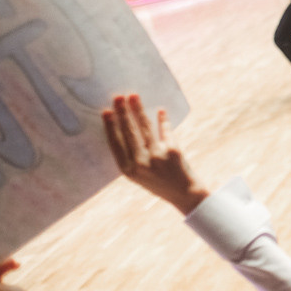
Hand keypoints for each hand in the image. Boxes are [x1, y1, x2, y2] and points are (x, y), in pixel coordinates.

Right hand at [102, 94, 207, 212]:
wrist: (184, 193)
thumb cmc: (157, 181)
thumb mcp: (138, 173)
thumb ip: (131, 155)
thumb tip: (122, 125)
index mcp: (128, 170)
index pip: (116, 144)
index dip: (110, 126)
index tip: (106, 111)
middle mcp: (141, 163)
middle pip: (129, 132)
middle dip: (123, 112)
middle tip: (118, 97)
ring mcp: (157, 156)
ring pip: (145, 128)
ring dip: (138, 110)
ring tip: (133, 96)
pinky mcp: (173, 151)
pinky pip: (166, 131)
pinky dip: (163, 120)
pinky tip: (161, 111)